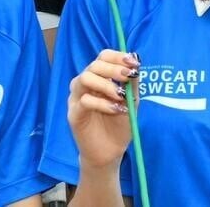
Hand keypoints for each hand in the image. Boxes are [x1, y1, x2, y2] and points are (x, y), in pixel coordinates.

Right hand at [68, 48, 138, 170]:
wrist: (110, 152)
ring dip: (106, 84)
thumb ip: (132, 83)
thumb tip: (136, 60)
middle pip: (94, 65)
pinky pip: (84, 101)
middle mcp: (85, 84)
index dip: (118, 56)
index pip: (103, 56)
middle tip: (128, 76)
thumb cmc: (119, 125)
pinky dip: (102, 103)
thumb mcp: (131, 102)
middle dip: (113, 68)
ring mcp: (77, 98)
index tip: (133, 62)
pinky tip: (115, 109)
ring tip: (120, 96)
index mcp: (99, 77)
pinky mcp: (73, 114)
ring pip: (85, 78)